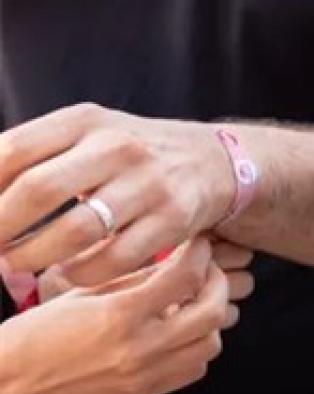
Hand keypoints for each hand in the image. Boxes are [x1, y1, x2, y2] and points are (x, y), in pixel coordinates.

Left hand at [0, 106, 237, 287]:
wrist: (213, 160)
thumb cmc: (129, 155)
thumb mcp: (85, 135)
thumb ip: (32, 155)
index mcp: (85, 121)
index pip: (13, 150)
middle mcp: (118, 146)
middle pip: (38, 190)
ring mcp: (149, 183)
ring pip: (76, 230)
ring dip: (33, 256)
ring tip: (15, 264)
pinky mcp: (174, 219)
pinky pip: (115, 258)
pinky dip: (80, 273)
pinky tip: (67, 272)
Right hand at [0, 237, 247, 393]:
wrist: (11, 382)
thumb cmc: (38, 333)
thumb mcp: (86, 293)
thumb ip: (136, 278)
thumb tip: (177, 262)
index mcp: (120, 315)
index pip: (185, 276)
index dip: (200, 253)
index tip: (200, 244)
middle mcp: (139, 348)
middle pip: (213, 312)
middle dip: (217, 284)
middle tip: (205, 271)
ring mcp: (145, 375)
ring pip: (211, 344)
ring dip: (209, 320)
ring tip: (190, 303)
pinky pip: (193, 370)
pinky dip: (196, 348)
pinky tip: (177, 333)